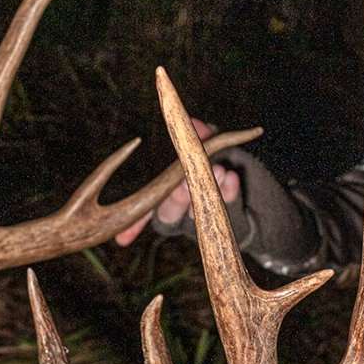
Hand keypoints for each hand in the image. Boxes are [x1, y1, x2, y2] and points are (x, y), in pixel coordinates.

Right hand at [114, 118, 240, 246]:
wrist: (240, 181)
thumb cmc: (207, 161)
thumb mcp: (198, 147)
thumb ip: (192, 138)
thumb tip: (195, 123)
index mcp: (164, 199)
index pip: (144, 214)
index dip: (133, 227)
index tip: (122, 239)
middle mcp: (182, 212)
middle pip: (171, 214)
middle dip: (176, 199)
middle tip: (183, 185)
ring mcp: (206, 216)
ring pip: (200, 213)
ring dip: (206, 190)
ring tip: (218, 171)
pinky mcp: (232, 218)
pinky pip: (231, 208)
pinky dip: (230, 191)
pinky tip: (232, 178)